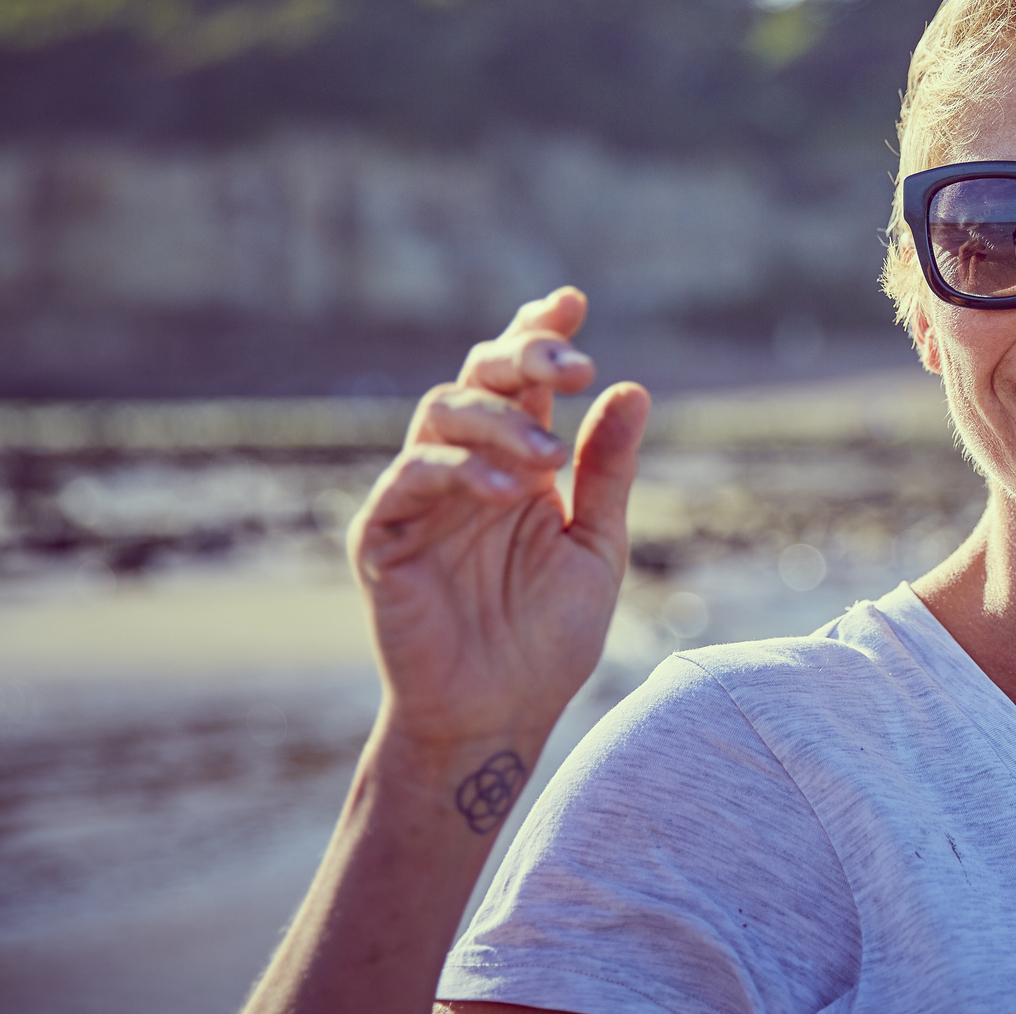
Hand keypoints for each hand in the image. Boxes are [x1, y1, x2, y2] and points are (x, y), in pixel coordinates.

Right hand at [348, 287, 649, 752]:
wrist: (501, 715)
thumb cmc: (546, 635)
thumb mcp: (596, 543)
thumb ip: (607, 469)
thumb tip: (632, 388)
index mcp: (515, 459)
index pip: (519, 379)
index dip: (538, 333)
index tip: (572, 300)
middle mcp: (465, 466)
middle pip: (477, 376)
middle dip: (522, 357)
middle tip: (573, 367)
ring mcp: (419, 497)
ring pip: (439, 415)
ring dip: (498, 423)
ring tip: (550, 460)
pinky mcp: (383, 537)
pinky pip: (407, 481)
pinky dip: (457, 472)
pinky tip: (506, 491)